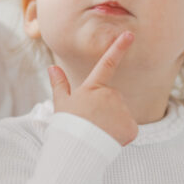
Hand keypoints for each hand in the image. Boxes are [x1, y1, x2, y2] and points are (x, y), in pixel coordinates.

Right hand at [48, 31, 137, 145]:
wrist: (78, 148)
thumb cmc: (67, 126)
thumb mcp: (61, 104)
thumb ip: (59, 84)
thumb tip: (52, 68)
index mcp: (94, 88)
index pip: (107, 63)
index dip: (119, 48)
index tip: (130, 34)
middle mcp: (111, 95)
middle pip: (112, 99)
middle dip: (104, 110)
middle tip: (91, 123)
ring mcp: (122, 111)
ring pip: (120, 114)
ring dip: (112, 123)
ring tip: (98, 132)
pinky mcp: (131, 127)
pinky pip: (127, 129)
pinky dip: (120, 135)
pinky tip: (108, 139)